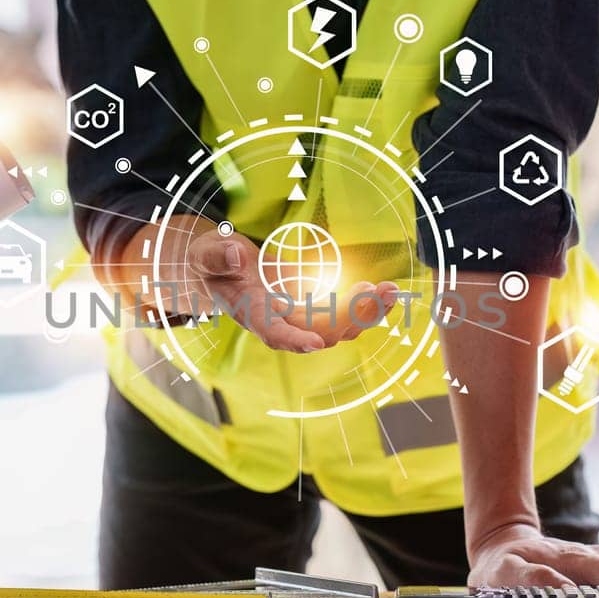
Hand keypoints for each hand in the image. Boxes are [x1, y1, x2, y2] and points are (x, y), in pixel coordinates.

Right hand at [182, 231, 397, 352]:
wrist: (224, 267)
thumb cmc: (213, 261)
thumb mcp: (207, 253)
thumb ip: (218, 256)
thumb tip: (236, 255)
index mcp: (253, 313)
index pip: (273, 333)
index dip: (294, 340)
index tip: (315, 344)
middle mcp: (280, 322)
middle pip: (318, 333)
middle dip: (351, 318)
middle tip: (379, 292)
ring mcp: (300, 317)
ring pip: (338, 327)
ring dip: (366, 313)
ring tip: (390, 290)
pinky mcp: (314, 307)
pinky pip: (344, 314)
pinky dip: (365, 305)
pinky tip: (384, 291)